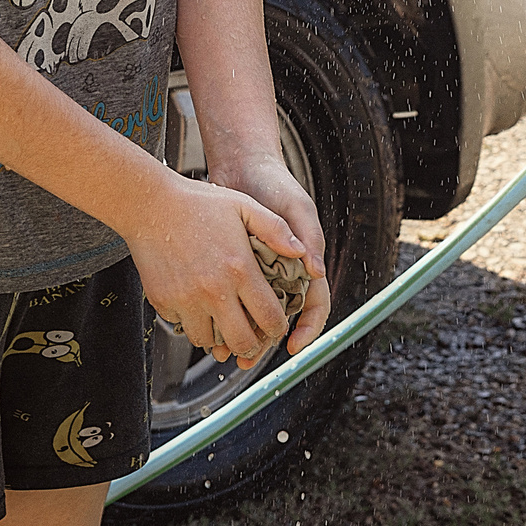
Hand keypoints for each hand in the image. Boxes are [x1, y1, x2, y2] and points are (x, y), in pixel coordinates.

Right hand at [123, 169, 299, 369]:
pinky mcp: (164, 303)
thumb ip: (276, 229)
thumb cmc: (197, 202)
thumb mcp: (244, 206)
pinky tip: (197, 306)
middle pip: (242, 342)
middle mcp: (214, 290)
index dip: (278, 327)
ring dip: (219, 337)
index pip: (270, 319)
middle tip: (251, 335)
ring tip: (223, 321)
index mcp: (240, 269)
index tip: (275, 323)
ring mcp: (187, 300)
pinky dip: (192, 324)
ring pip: (210, 342)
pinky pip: (183, 328)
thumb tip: (302, 252)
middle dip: (252, 344)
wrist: (149, 204)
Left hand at [215, 150, 331, 356]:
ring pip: (254, 313)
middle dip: (266, 342)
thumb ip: (307, 236)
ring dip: (242, 335)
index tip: (293, 345)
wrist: (241, 167)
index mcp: (305, 263)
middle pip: (280, 319)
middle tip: (248, 358)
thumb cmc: (275, 183)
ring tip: (225, 353)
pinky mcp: (236, 268)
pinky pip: (232, 298)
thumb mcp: (296, 206)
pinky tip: (208, 327)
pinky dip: (223, 314)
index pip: (314, 305)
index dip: (308, 329)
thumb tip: (316, 271)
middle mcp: (284, 273)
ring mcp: (259, 272)